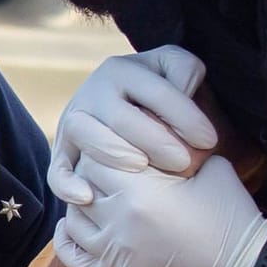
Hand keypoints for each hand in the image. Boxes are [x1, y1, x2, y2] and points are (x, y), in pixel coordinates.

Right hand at [49, 46, 216, 205]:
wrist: (133, 116)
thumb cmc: (168, 102)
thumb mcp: (181, 77)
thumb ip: (186, 75)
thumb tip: (182, 89)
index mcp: (125, 69)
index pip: (155, 91)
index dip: (185, 116)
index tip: (210, 141)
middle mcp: (94, 91)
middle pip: (120, 116)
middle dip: (154, 139)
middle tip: (184, 163)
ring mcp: (74, 121)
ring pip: (83, 133)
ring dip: (112, 152)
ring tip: (141, 167)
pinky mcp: (63, 152)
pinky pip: (57, 169)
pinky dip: (67, 184)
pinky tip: (88, 197)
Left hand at [53, 155, 266, 266]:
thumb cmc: (228, 212)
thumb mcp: (206, 165)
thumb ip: (173, 144)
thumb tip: (149, 122)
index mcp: (140, 189)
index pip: (97, 155)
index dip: (106, 146)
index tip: (116, 144)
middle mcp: (121, 220)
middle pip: (83, 184)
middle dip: (93, 173)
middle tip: (105, 167)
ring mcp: (116, 252)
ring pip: (74, 219)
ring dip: (81, 205)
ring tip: (94, 194)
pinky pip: (74, 258)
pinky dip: (68, 240)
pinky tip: (75, 226)